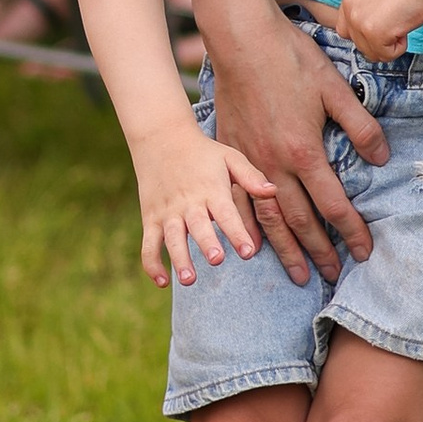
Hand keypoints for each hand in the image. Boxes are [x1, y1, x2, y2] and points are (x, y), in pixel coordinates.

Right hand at [137, 128, 276, 286]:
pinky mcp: (150, 219)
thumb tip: (273, 191)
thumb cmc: (203, 153)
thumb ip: (250, 176)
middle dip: (207, 243)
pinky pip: (148, 244)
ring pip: (171, 238)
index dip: (237, 232)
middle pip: (198, 226)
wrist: (161, 139)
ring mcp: (167, 212)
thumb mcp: (229, 157)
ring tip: (189, 279)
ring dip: (179, 258)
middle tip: (217, 259)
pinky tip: (162, 282)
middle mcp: (188, 203)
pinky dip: (152, 263)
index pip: (226, 214)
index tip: (248, 251)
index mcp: (211, 190)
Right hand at [207, 9, 384, 279]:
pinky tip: (253, 243)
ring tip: (296, 274)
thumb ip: (361, 127)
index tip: (366, 253)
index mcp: (305, 151)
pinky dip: (248, 227)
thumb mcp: (336, 88)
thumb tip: (383, 158)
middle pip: (301, 222)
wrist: (241, 40)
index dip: (353, 232)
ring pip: (268, 219)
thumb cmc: (290, 59)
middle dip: (320, 252)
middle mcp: (275, 166)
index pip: (335, 205)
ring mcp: (248, 163)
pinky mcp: (230, 154)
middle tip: (334, 275)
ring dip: (285, 250)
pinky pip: (238, 202)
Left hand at [337, 0, 422, 61]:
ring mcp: (360, 21)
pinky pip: (387, 55)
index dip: (367, 32)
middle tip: (397, 20)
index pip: (347, 28)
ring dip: (390, 43)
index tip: (384, 24)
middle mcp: (349, 8)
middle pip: (359, 44)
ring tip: (402, 20)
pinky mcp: (374, 33)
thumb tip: (377, 22)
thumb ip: (369, 4)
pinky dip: (400, 46)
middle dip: (379, 39)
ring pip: (372, 52)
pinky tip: (405, 24)